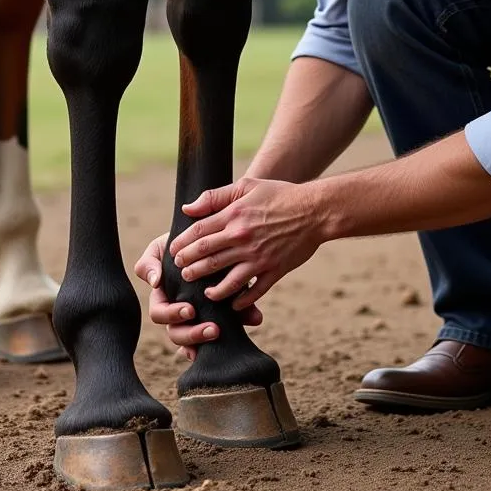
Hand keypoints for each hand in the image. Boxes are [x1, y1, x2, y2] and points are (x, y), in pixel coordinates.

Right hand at [134, 231, 262, 360]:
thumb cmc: (176, 243)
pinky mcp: (221, 312)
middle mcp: (179, 310)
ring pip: (198, 339)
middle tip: (213, 329)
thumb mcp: (159, 249)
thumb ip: (149, 263)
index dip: (172, 315)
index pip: (160, 314)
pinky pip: (228, 328)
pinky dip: (237, 328)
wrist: (203, 234)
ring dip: (209, 338)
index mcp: (163, 297)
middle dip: (194, 335)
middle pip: (177, 334)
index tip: (190, 310)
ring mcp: (200, 314)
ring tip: (224, 330)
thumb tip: (154, 282)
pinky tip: (253, 319)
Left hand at [168, 176, 323, 308]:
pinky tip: (232, 304)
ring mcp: (258, 257)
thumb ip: (215, 197)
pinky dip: (241, 300)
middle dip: (190, 267)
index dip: (182, 244)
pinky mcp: (274, 271)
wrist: (315, 210)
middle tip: (183, 273)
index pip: (198, 233)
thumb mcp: (247, 186)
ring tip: (204, 292)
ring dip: (211, 288)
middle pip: (207, 257)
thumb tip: (188, 209)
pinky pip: (253, 291)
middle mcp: (242, 239)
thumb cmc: (280, 195)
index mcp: (234, 216)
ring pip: (226, 279)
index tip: (174, 252)